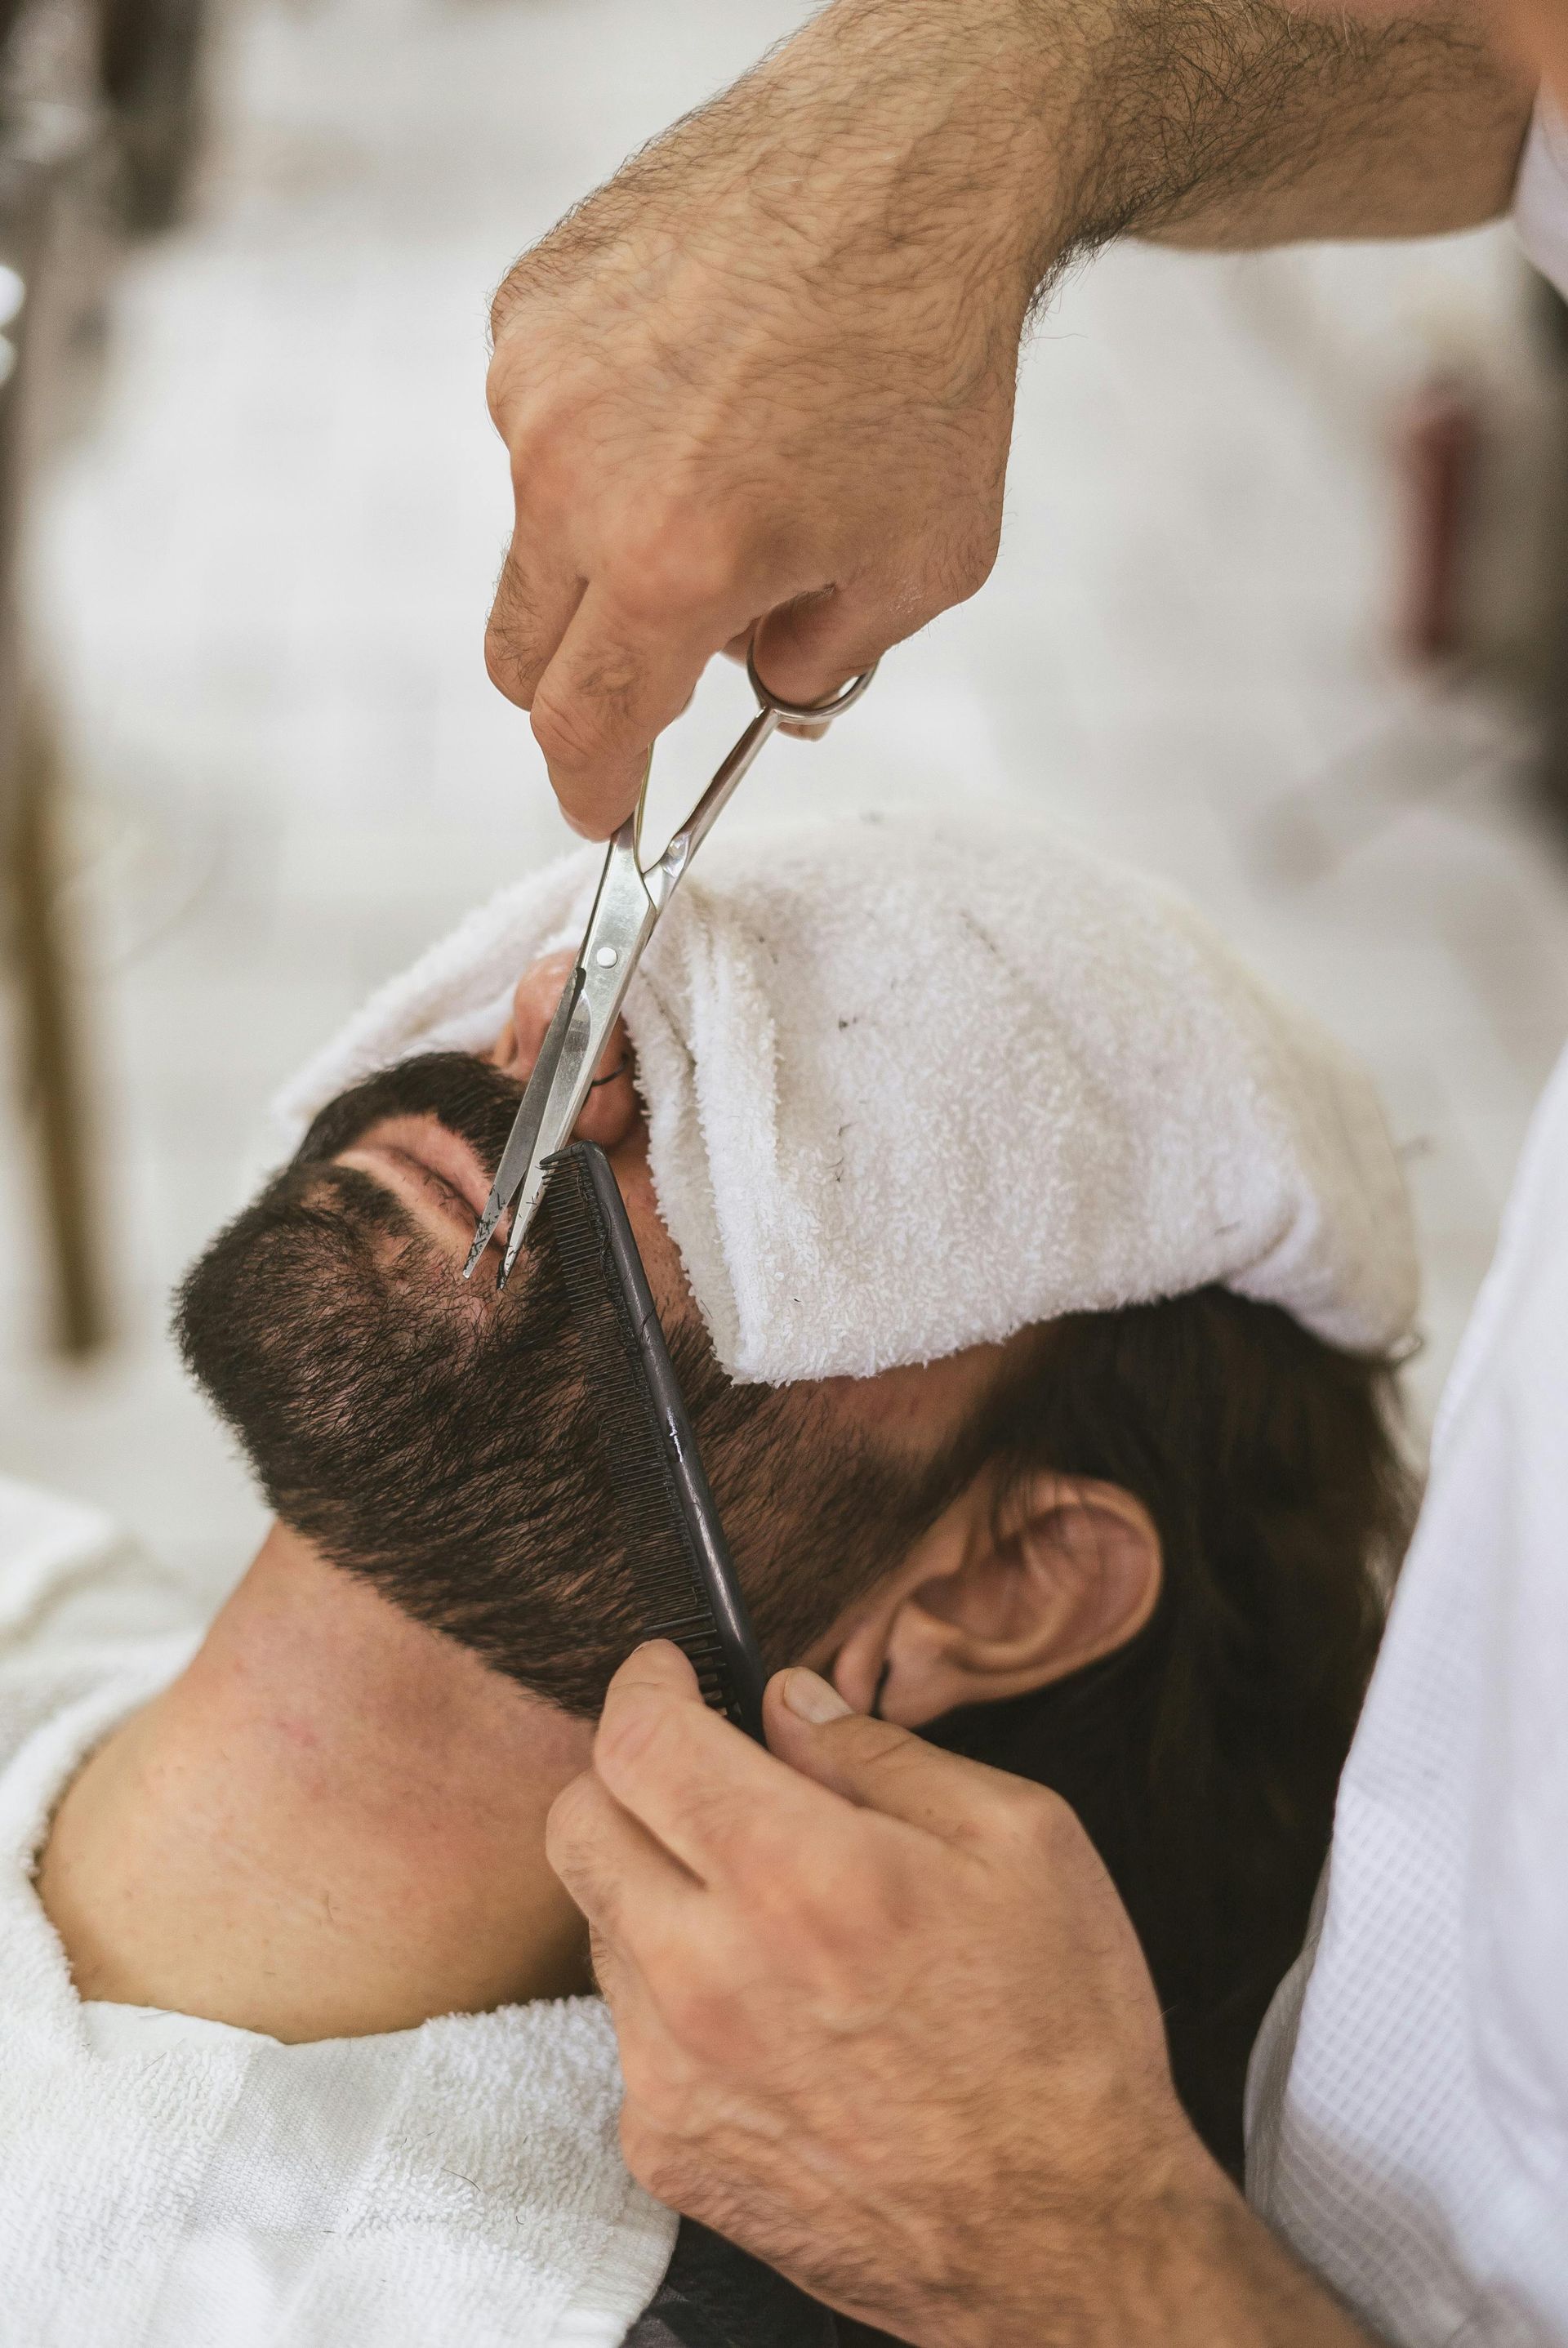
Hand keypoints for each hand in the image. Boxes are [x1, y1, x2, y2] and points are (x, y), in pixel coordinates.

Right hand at [484, 0, 1072, 837]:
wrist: (908, 161)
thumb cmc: (930, 359)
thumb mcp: (925, 564)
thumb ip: (827, 660)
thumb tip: (771, 691)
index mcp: (668, 566)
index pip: (582, 726)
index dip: (593, 788)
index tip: (605, 808)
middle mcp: (573, 479)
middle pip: (521, 655)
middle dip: (583, 687)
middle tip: (666, 663)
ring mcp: (535, 387)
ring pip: (533, 534)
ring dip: (601, 544)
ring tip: (719, 467)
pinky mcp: (526, 308)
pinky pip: (538, 423)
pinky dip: (598, 439)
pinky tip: (689, 385)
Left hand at [547, 1644, 1363, 2347]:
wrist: (1061, 2237)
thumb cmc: (1059, 2032)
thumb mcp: (1020, 1839)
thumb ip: (880, 1755)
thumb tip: (786, 1705)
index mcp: (798, 1874)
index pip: (639, 1741)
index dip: (643, 1684)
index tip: (667, 1673)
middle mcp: (708, 1971)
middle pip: (578, 1823)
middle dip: (625, 1773)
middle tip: (695, 1775)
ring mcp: (674, 2070)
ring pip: (599, 1923)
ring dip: (654, 1888)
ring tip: (763, 1914)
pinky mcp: (667, 2147)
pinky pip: (629, 2031)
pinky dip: (675, 1996)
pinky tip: (768, 2011)